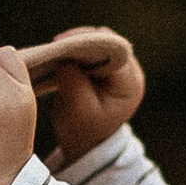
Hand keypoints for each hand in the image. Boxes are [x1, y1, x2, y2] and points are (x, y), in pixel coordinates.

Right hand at [38, 26, 145, 166]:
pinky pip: (91, 48)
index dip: (88, 42)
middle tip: (56, 45)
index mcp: (129, 83)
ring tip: (56, 49)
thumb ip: (73, 82)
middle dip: (81, 40)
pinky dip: (76, 49)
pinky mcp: (105, 66)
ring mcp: (119, 68)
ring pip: (98, 41)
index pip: (113, 49)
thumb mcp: (77, 110)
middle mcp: (129, 72)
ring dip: (77, 43)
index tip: (61, 43)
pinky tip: (60, 54)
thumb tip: (65, 58)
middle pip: (107, 40)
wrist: (86, 144)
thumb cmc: (82, 131)